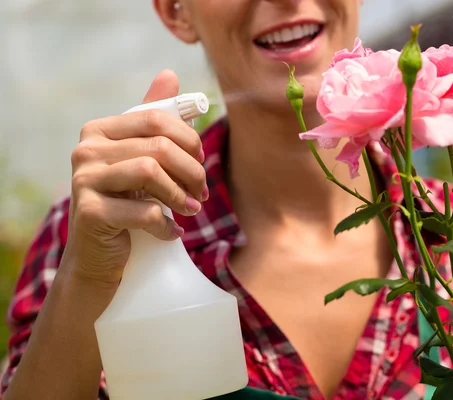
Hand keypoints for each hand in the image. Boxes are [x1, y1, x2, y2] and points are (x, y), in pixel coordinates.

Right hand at [63, 69, 206, 285]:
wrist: (97, 256)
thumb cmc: (124, 204)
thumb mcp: (139, 160)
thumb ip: (151, 120)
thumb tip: (169, 75)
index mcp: (99, 130)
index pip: (157, 119)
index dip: (190, 140)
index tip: (202, 163)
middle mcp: (85, 150)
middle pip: (158, 146)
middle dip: (191, 171)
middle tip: (201, 194)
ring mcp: (84, 180)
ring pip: (151, 172)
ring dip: (180, 196)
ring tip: (191, 211)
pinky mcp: (90, 213)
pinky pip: (144, 210)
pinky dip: (166, 224)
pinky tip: (171, 232)